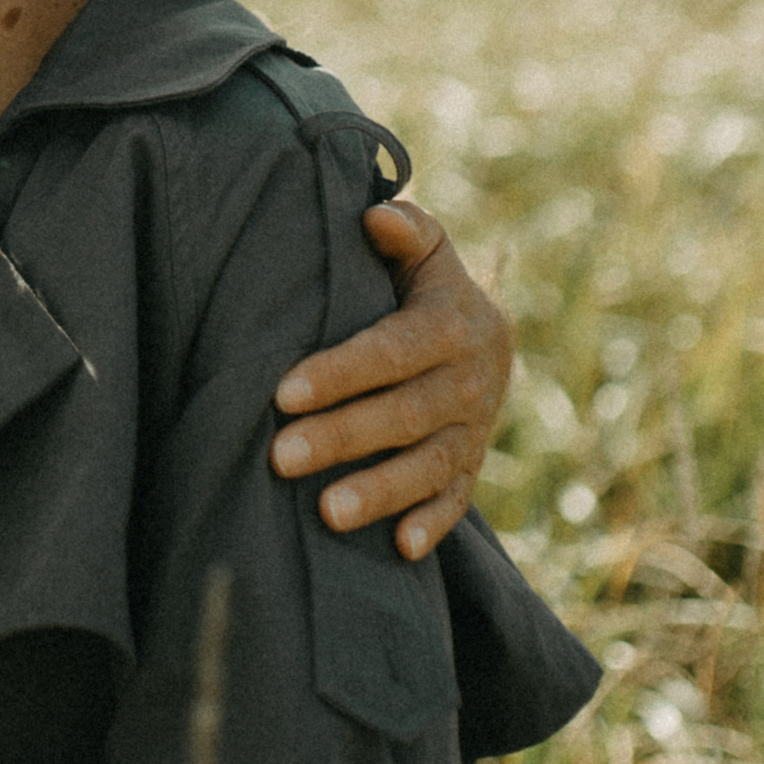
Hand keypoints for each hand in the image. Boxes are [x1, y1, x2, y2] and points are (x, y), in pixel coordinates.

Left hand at [270, 200, 512, 560]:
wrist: (484, 336)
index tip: (283, 392)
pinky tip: (401, 549)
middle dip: (341, 437)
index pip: (392, 350)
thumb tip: (373, 214)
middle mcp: (470, 380)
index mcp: (453, 323)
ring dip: (381, 490)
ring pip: (430, 465)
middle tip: (279, 457)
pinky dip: (433, 524)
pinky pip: (458, 500)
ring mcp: (475, 429)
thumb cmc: (422, 288)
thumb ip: (405, 232)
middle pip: (404, 414)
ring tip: (326, 513)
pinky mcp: (472, 467)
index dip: (340, 372)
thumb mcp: (424, 255)